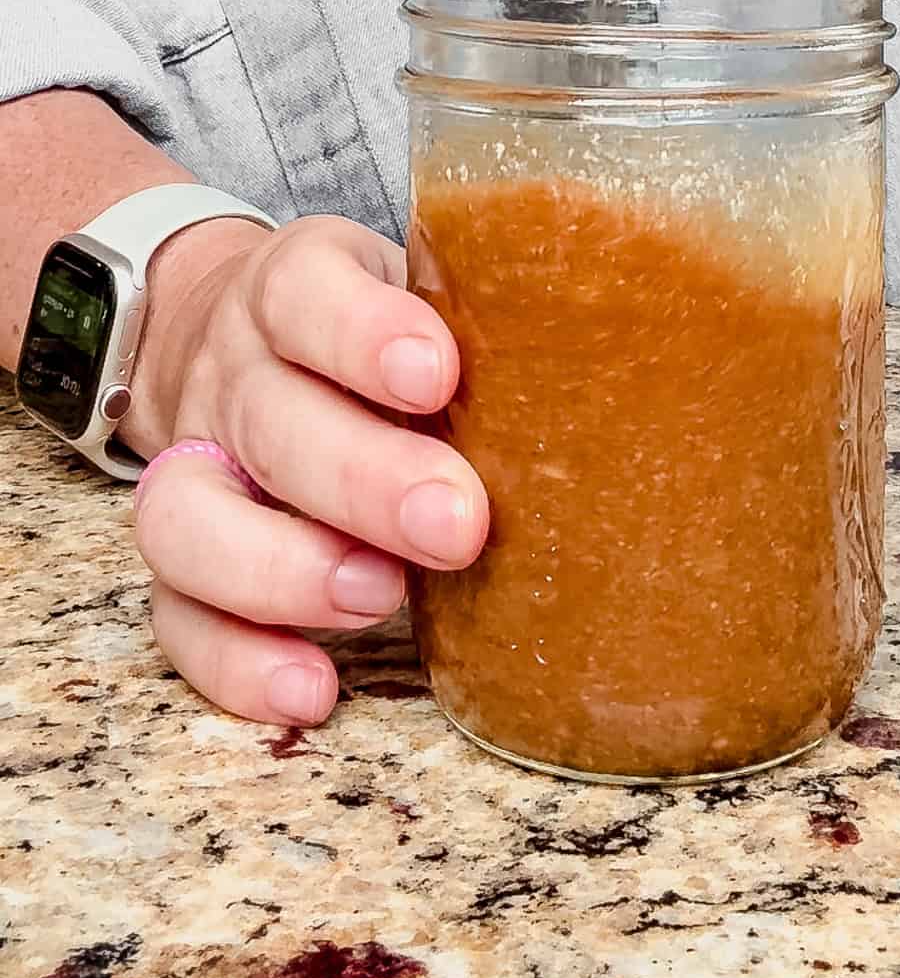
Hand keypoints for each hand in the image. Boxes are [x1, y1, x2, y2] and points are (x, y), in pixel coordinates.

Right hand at [129, 215, 483, 725]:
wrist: (250, 342)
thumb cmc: (380, 331)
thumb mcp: (431, 291)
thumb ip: (497, 321)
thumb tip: (644, 375)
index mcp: (294, 289)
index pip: (305, 290)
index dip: (362, 332)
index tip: (438, 374)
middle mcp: (234, 373)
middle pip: (268, 418)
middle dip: (361, 478)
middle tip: (456, 524)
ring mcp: (197, 465)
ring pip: (186, 518)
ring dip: (283, 570)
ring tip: (378, 598)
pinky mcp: (178, 556)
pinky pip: (177, 616)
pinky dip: (237, 660)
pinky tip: (314, 688)